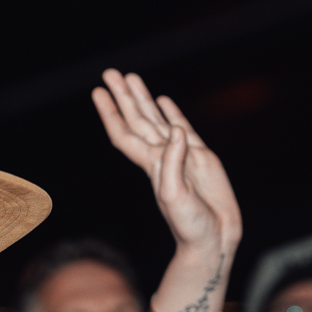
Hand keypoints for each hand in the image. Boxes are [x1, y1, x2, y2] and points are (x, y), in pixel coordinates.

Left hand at [92, 70, 241, 255]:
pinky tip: (163, 101)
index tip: (98, 92)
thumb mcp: (176, 196)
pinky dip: (172, 113)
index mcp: (151, 165)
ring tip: (132, 78)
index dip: (111, 113)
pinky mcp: (201, 158)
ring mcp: (181, 155)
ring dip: (143, 99)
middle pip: (137, 120)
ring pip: (157, 120)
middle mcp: (161, 157)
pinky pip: (183, 128)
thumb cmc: (189, 225)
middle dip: (123, 97)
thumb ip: (173, 163)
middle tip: (110, 73)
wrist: (213, 239)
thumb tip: (175, 131)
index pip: (124, 133)